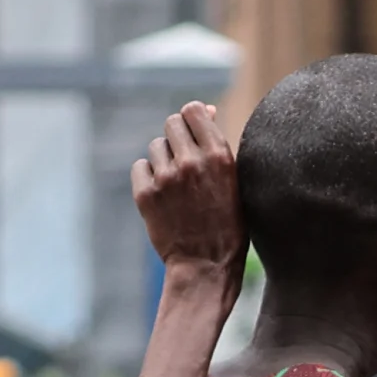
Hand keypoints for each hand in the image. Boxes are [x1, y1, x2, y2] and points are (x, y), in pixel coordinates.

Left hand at [130, 103, 241, 277]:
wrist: (206, 267)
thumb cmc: (228, 225)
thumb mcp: (235, 181)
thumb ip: (218, 144)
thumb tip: (206, 110)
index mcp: (219, 156)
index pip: (193, 110)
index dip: (192, 119)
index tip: (194, 135)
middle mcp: (191, 162)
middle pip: (171, 123)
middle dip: (177, 138)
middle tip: (185, 162)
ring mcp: (166, 178)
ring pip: (156, 147)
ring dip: (164, 160)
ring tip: (177, 186)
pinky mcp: (146, 194)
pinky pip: (140, 167)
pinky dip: (149, 177)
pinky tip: (163, 195)